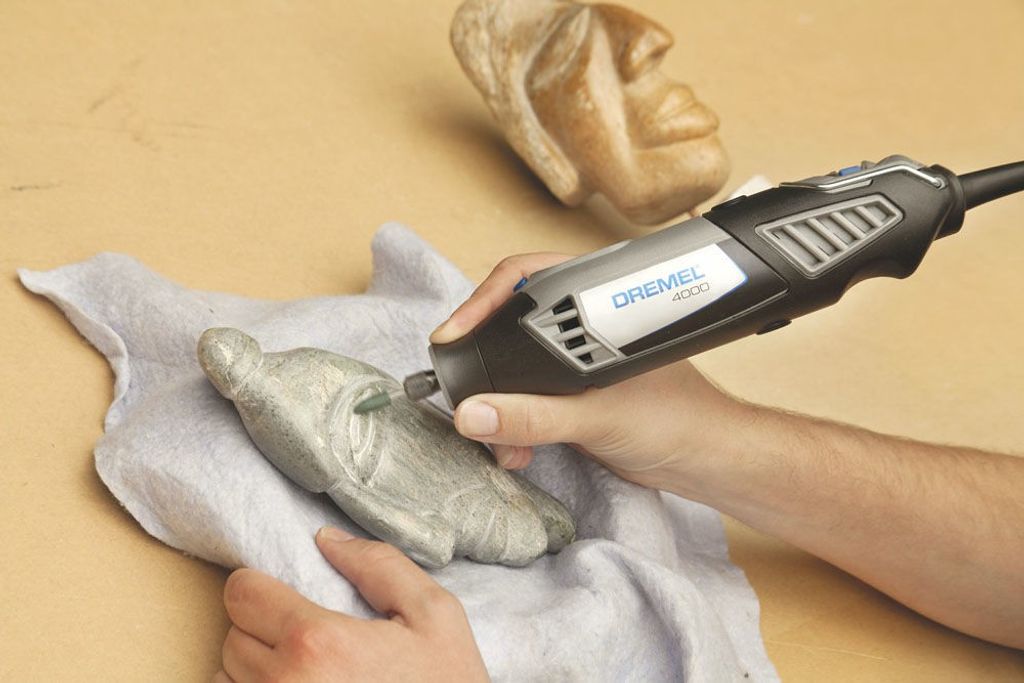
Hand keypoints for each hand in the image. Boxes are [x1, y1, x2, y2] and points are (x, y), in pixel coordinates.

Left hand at [215, 527, 488, 681]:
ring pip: (226, 678)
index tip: (283, 598)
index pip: (240, 593)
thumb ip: (380, 566)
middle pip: (232, 635)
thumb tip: (327, 539)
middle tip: (310, 643)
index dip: (262, 588)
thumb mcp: (435, 616)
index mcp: (318, 642)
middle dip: (264, 630)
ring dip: (255, 672)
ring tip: (305, 675)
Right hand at [431, 254, 749, 494]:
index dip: (480, 302)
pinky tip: (514, 449)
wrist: (703, 461)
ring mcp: (575, 363)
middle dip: (481, 362)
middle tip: (459, 389)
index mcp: (595, 304)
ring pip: (512, 368)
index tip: (451, 336)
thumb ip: (534, 416)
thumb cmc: (678, 419)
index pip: (523, 280)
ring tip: (496, 439)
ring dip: (495, 404)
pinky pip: (524, 401)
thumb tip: (475, 413)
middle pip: (507, 324)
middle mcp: (582, 327)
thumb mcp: (597, 417)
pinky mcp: (572, 396)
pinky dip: (511, 424)